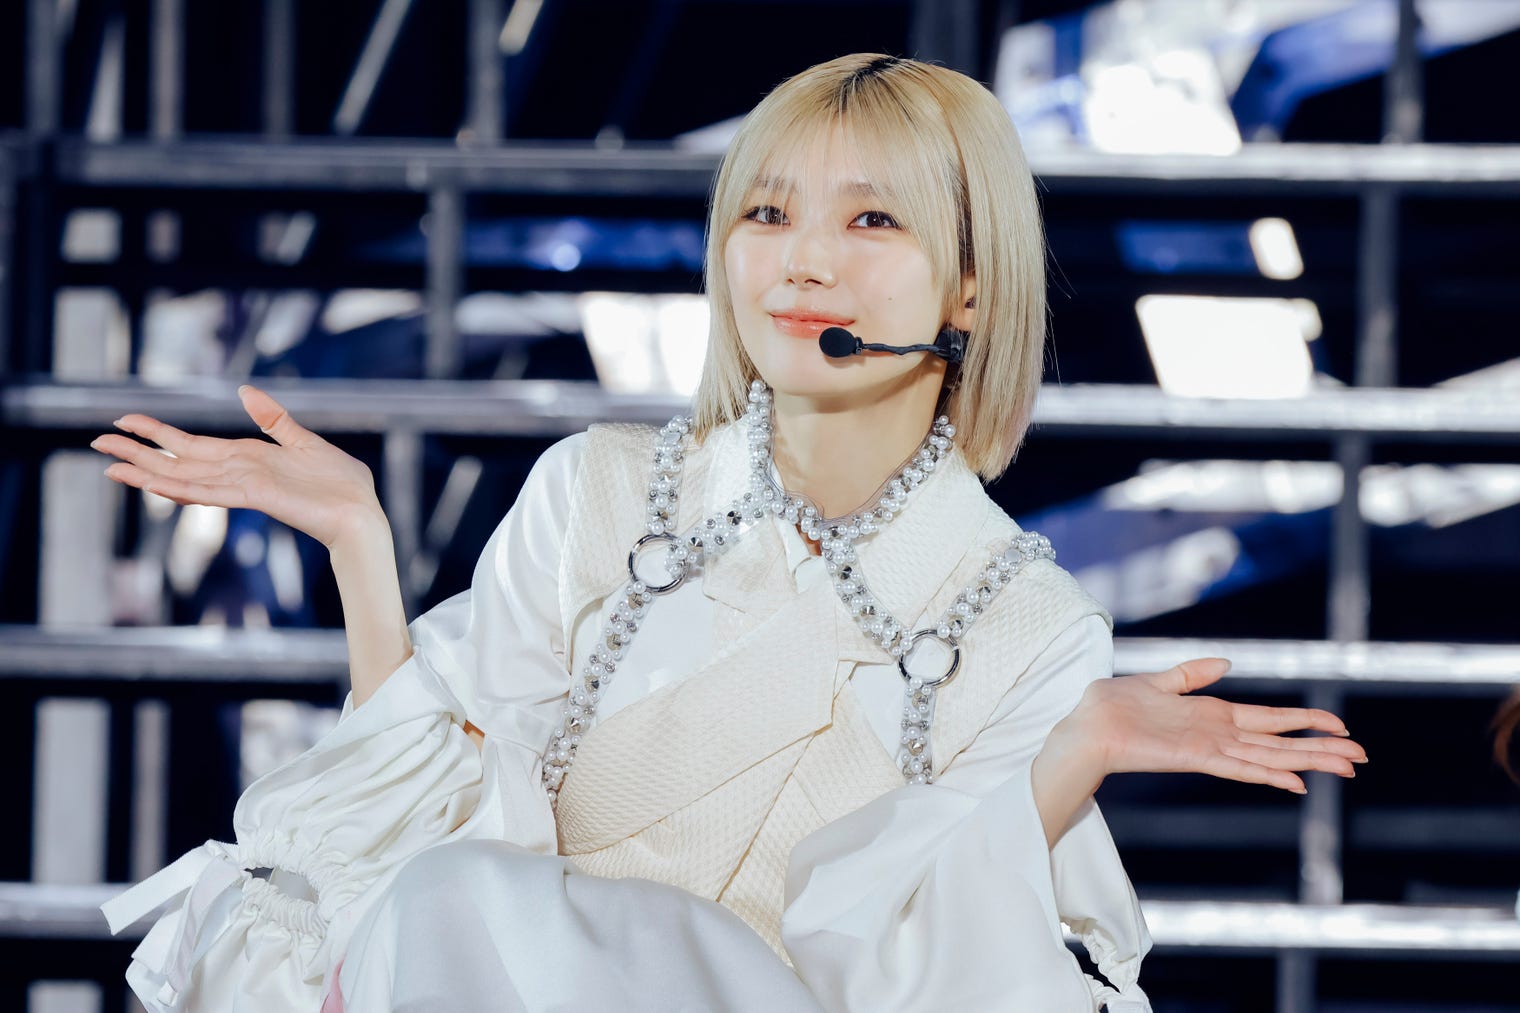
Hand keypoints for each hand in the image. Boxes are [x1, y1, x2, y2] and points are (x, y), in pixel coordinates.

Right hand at [91, 385, 383, 548]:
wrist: (361, 512)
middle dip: (138, 450)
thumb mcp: (303, 440)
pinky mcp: (256, 497)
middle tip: (96, 441)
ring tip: (110, 464)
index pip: (191, 444)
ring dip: (147, 471)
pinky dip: (184, 488)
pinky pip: (213, 492)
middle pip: (177, 460)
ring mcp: (243, 486)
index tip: (124, 421)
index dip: (157, 432)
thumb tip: (245, 390)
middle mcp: (236, 472)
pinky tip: (156, 484)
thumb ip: (272, 418)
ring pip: (185, 478)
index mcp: (245, 458)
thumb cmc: (340, 483)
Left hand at [1071, 657, 1367, 793]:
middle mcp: (1219, 736)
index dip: (1305, 722)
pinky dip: (1268, 775)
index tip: (1340, 725)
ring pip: (1270, 758)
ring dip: (1308, 763)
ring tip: (1347, 768)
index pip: (1271, 720)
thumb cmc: (1114, 706)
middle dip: (1322, 748)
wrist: (1086, 724)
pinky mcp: (1196, 760)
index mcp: (1213, 716)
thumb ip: (1192, 673)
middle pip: (1281, 742)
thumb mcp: (1159, 681)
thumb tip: (1226, 662)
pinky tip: (1297, 782)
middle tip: (1363, 757)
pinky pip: (1240, 769)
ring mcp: (1211, 750)